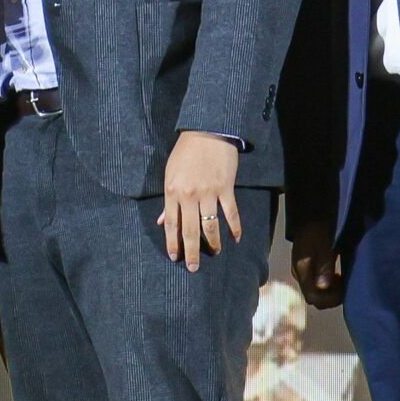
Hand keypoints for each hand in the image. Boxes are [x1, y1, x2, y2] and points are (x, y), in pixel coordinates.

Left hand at [159, 131, 243, 271]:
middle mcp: (189, 196)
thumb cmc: (184, 153)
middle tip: (193, 268)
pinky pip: (231, 213)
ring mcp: (209, 193)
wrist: (207, 132)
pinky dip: (235, 227)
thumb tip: (163, 221)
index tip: (175, 257)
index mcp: (172, 192)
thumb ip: (168, 200)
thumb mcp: (169, 174)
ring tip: (215, 253)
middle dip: (191, 252)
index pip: (172, 225)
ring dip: (214, 243)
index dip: (173, 243)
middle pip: (190, 230)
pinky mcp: (226, 188)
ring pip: (211, 226)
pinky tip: (236, 238)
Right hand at [290, 218, 345, 307]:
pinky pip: (316, 284)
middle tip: (346, 284)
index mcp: (301, 270)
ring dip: (331, 292)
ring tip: (343, 279)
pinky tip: (337, 275)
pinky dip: (329, 285)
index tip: (345, 288)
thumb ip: (324, 265)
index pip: (313, 297)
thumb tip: (323, 286)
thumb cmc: (319, 227)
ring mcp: (301, 270)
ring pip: (315, 292)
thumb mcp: (324, 244)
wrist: (312, 211)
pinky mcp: (306, 266)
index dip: (331, 299)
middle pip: (314, 298)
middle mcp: (299, 273)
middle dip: (332, 297)